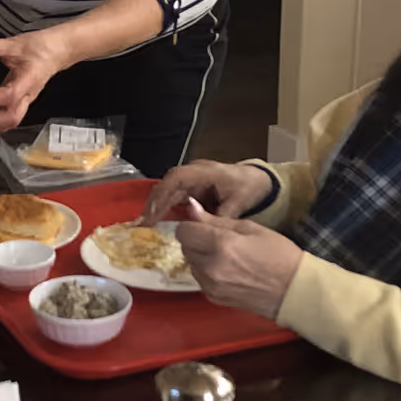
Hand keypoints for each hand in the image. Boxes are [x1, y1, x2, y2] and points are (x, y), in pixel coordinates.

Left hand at [0, 27, 67, 132]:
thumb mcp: (13, 44)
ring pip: (9, 122)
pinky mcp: (21, 102)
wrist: (58, 51)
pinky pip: (7, 118)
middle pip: (10, 118)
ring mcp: (25, 101)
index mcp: (28, 80)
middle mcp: (28, 95)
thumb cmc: (41, 48)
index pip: (9, 95)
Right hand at [141, 160, 274, 223]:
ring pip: (168, 190)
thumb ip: (220, 216)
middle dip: (153, 204)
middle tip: (142, 224)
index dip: (162, 196)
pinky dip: (166, 207)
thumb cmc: (248, 188)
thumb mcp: (238, 204)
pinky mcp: (192, 186)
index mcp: (205, 172)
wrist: (258, 180)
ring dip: (157, 206)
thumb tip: (201, 228)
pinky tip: (158, 222)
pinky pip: (174, 195)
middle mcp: (195, 171)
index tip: (152, 214)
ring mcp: (192, 177)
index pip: (176, 179)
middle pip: (167, 184)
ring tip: (146, 225)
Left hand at [176, 206, 303, 320]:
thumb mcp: (250, 228)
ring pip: (191, 263)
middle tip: (220, 240)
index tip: (205, 225)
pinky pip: (199, 278)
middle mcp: (210, 267)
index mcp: (220, 245)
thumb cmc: (279, 253)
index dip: (192, 225)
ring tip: (226, 255)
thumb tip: (191, 207)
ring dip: (201, 256)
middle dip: (197, 240)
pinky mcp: (213, 298)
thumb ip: (216, 220)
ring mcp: (210, 286)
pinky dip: (207, 271)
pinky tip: (228, 270)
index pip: (183, 231)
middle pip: (185, 247)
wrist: (294, 291)